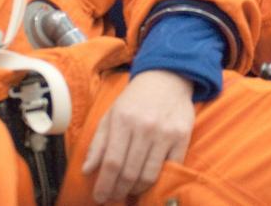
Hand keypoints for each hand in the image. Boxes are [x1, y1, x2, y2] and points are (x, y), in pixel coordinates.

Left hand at [83, 70, 195, 202]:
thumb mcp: (111, 114)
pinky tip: (148, 180)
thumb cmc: (135, 99)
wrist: (167, 77)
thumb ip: (98, 143)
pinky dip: (158, 180)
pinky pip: (170, 168)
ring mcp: (165, 133)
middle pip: (130, 173)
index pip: (112, 162)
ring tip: (129, 191)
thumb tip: (87, 170)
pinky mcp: (182, 136)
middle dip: (118, 191)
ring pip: (149, 175)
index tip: (99, 198)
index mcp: (123, 120)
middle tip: (113, 197)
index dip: (104, 185)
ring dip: (137, 189)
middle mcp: (145, 127)